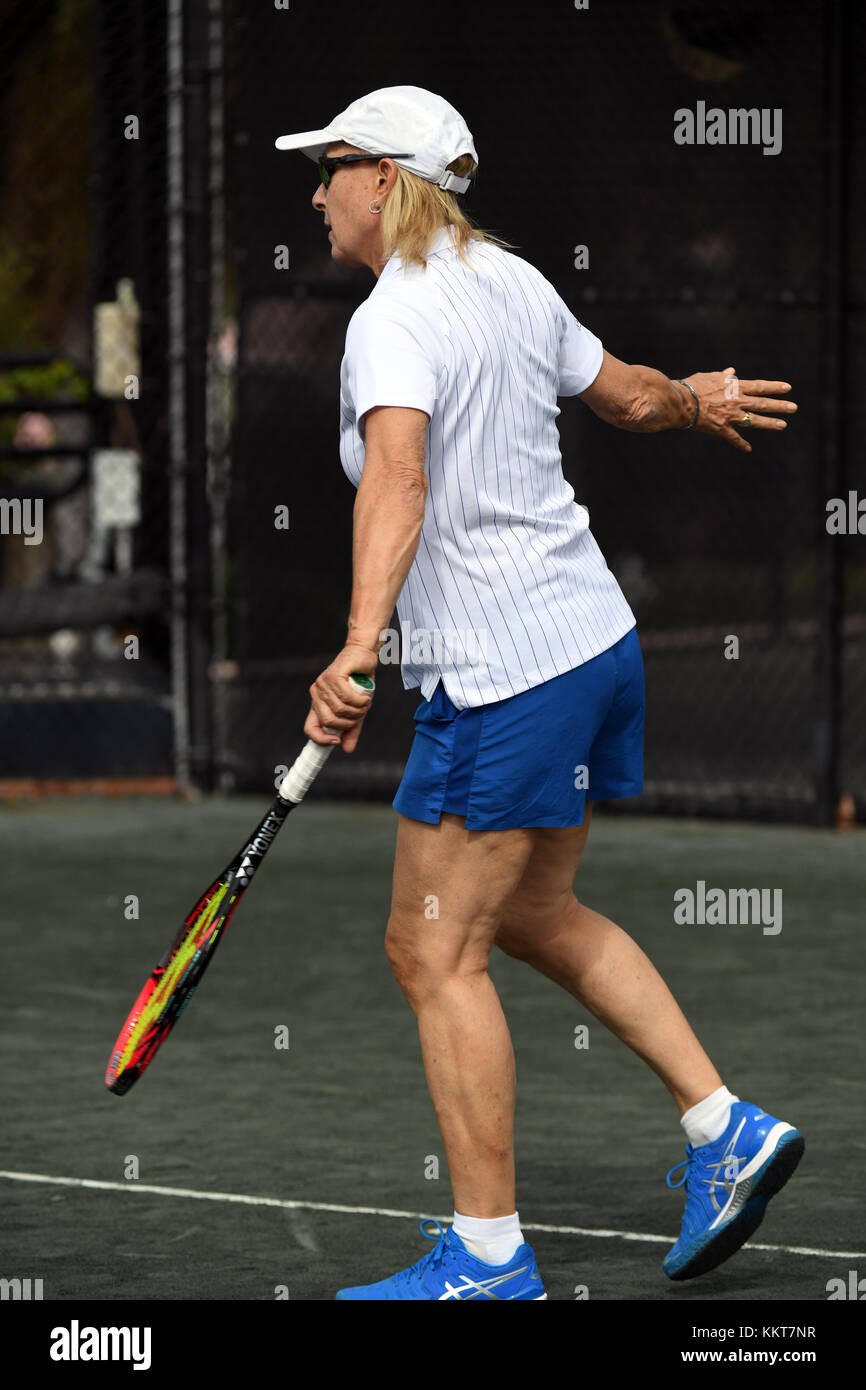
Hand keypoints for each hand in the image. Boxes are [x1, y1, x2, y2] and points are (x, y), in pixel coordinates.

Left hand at [305, 644, 376, 752]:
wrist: (364, 655)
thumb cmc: (359, 682)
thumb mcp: (356, 710)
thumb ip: (351, 728)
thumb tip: (347, 749)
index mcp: (318, 704)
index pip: (310, 728)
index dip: (320, 739)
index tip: (337, 742)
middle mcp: (317, 694)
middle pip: (328, 721)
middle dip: (349, 723)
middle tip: (360, 714)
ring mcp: (323, 684)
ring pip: (340, 709)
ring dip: (358, 709)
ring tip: (365, 701)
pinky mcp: (333, 675)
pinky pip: (346, 696)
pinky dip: (360, 699)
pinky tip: (365, 695)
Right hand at [680, 367, 796, 452]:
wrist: (680, 402)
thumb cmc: (692, 386)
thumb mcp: (709, 377)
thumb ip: (723, 376)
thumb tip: (732, 372)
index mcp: (735, 387)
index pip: (760, 386)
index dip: (774, 387)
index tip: (788, 388)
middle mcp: (737, 401)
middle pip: (763, 403)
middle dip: (780, 405)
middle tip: (794, 407)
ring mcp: (730, 416)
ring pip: (754, 420)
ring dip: (770, 423)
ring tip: (783, 425)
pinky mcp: (721, 429)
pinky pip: (734, 438)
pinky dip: (741, 444)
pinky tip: (748, 449)